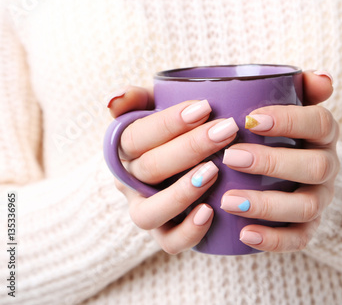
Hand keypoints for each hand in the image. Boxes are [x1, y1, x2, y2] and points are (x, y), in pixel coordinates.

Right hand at [107, 87, 240, 253]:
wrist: (182, 167)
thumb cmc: (172, 132)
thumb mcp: (154, 108)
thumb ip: (137, 99)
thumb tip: (114, 99)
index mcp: (124, 149)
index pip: (136, 135)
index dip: (168, 123)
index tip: (205, 107)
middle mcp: (129, 182)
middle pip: (149, 168)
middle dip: (190, 147)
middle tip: (226, 130)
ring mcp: (145, 210)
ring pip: (149, 212)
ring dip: (181, 192)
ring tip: (214, 171)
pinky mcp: (164, 235)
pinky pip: (169, 242)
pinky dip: (189, 231)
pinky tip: (211, 211)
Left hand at [220, 70, 339, 251]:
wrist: (296, 172)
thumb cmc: (282, 133)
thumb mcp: (291, 106)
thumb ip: (301, 88)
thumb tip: (321, 77)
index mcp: (324, 134)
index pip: (320, 123)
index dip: (289, 120)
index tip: (250, 119)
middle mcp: (328, 167)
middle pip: (314, 167)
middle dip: (272, 162)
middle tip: (231, 157)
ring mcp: (320, 199)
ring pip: (305, 207)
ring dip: (267, 204)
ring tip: (228, 201)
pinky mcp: (309, 227)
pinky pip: (299, 240)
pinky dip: (273, 240)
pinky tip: (244, 234)